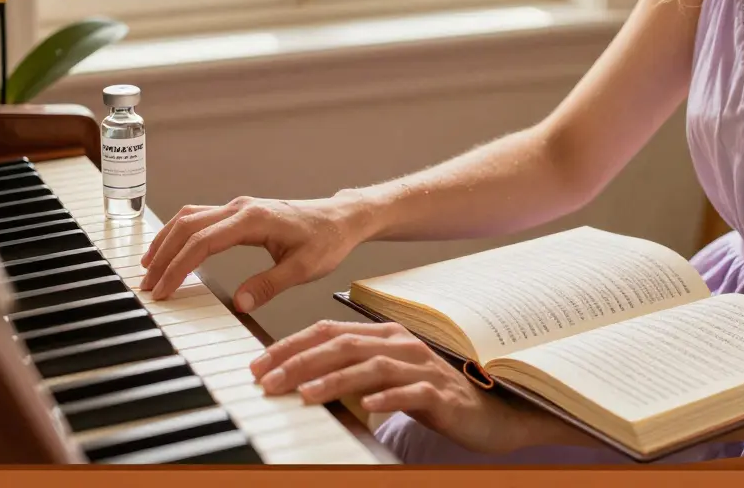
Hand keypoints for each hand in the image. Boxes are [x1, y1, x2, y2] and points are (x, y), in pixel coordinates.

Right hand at [139, 193, 370, 310]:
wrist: (342, 218)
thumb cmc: (328, 240)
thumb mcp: (305, 268)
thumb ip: (271, 285)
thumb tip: (239, 303)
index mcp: (254, 219)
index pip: (203, 242)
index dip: (178, 267)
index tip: (163, 290)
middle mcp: (241, 208)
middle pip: (187, 226)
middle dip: (163, 256)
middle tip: (149, 286)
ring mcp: (239, 207)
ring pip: (189, 218)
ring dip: (166, 242)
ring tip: (149, 269)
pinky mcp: (240, 212)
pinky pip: (200, 218)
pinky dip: (179, 234)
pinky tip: (170, 250)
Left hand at [250, 320, 536, 454]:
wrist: (486, 413)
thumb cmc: (428, 395)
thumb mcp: (382, 379)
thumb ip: (347, 371)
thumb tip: (295, 378)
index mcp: (384, 335)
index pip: (329, 331)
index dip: (291, 345)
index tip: (258, 365)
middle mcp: (401, 345)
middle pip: (344, 346)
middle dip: (300, 362)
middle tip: (267, 381)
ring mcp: (423, 367)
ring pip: (372, 366)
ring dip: (334, 380)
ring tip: (304, 395)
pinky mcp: (441, 394)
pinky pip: (411, 392)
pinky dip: (387, 397)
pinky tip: (366, 406)